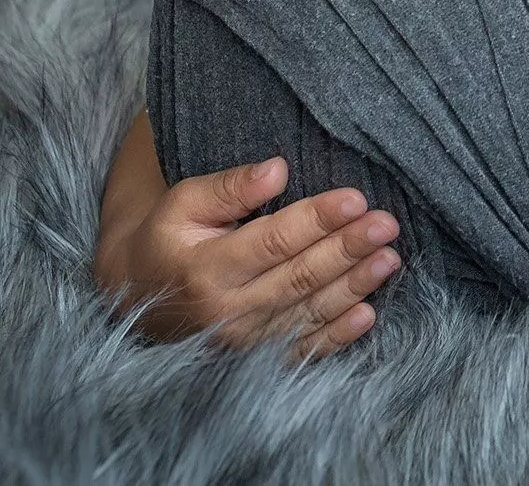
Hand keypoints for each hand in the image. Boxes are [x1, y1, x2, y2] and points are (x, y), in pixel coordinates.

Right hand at [94, 119, 401, 358]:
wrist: (138, 299)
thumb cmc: (168, 239)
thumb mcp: (183, 203)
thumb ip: (229, 188)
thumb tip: (278, 169)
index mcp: (207, 268)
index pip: (273, 240)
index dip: (317, 219)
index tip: (356, 198)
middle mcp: (227, 310)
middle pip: (299, 276)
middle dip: (347, 249)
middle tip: (386, 224)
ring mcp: (244, 341)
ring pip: (308, 312)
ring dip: (354, 286)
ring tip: (390, 258)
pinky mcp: (256, 358)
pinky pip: (303, 349)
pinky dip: (337, 335)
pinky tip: (368, 315)